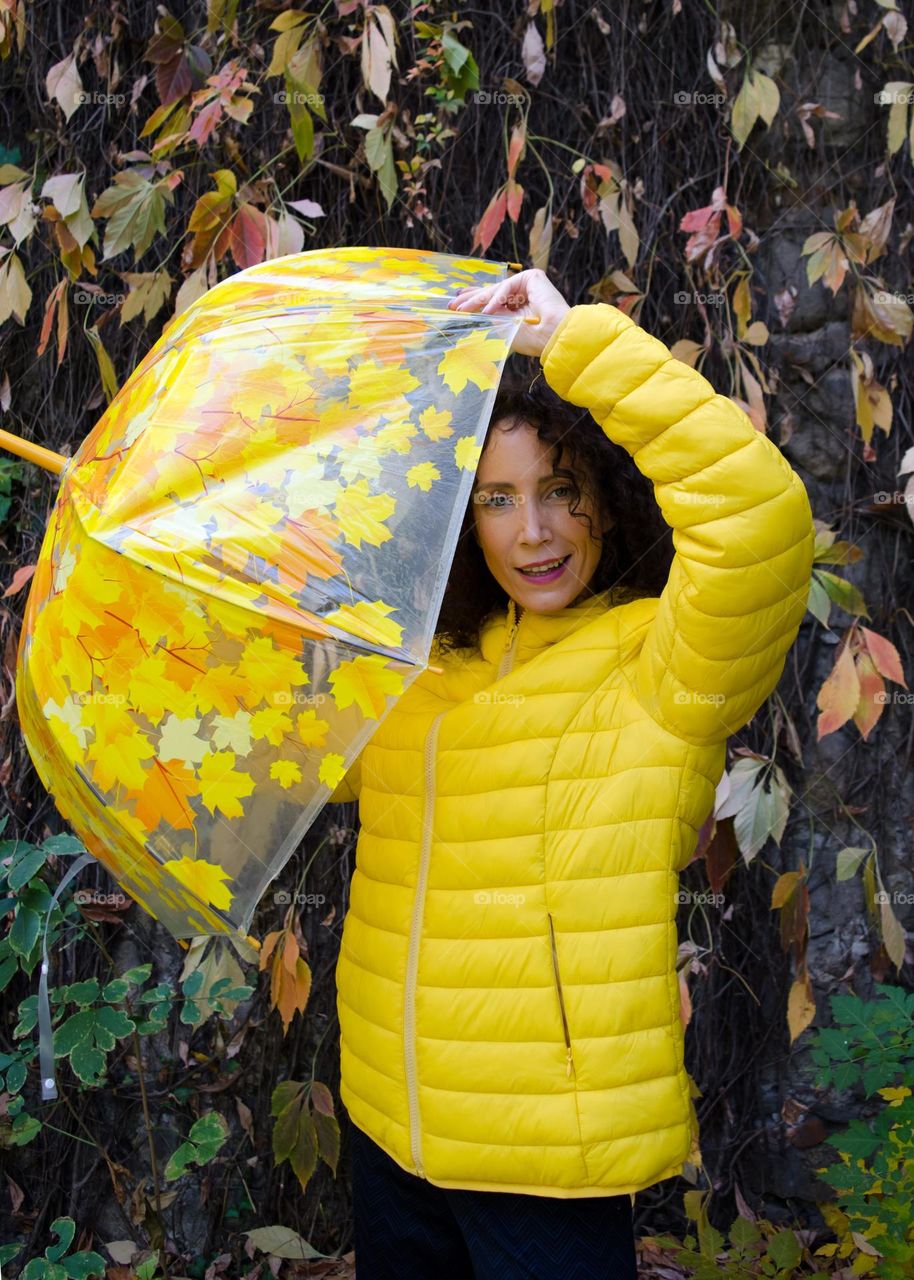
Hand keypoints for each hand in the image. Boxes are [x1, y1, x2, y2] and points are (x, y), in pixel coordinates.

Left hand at [447, 268, 570, 357]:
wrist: (554, 336)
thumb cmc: (533, 338)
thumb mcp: (504, 327)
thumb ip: (489, 316)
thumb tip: (470, 309)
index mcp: (518, 309)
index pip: (493, 302)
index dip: (475, 302)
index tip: (456, 305)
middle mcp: (523, 295)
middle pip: (492, 292)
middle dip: (471, 297)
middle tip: (452, 302)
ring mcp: (528, 285)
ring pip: (497, 289)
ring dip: (479, 300)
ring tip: (463, 309)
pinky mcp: (533, 277)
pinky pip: (508, 285)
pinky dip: (497, 297)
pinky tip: (488, 310)